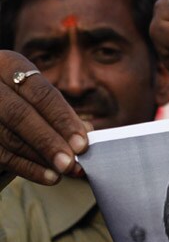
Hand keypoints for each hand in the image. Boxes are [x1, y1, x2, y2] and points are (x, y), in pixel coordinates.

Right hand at [0, 51, 89, 185]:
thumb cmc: (21, 98)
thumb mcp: (36, 95)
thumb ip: (59, 112)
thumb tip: (87, 132)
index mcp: (9, 65)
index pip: (40, 93)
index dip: (62, 119)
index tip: (82, 144)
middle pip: (19, 114)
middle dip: (49, 141)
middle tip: (71, 163)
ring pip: (8, 137)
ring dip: (40, 158)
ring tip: (64, 172)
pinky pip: (0, 154)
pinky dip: (26, 168)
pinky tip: (48, 177)